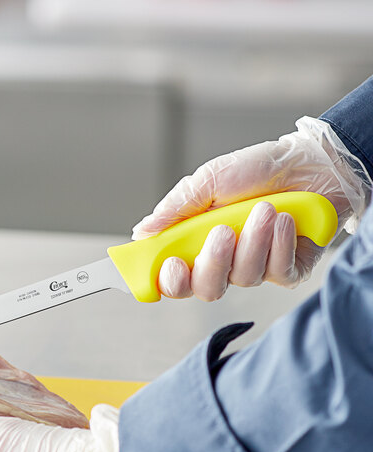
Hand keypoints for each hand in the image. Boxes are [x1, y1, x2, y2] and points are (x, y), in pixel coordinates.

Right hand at [133, 116, 370, 300]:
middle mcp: (224, 261)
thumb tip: (142, 232)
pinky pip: (278, 273)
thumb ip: (174, 209)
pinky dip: (280, 244)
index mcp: (197, 243)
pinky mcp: (288, 270)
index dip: (169, 281)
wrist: (310, 162)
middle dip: (214, 262)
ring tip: (265, 209)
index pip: (174, 278)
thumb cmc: (257, 169)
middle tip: (223, 231)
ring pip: (244, 278)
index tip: (171, 264)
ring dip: (254, 241)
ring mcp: (256, 268)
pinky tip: (285, 219)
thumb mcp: (208, 180)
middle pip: (206, 289)